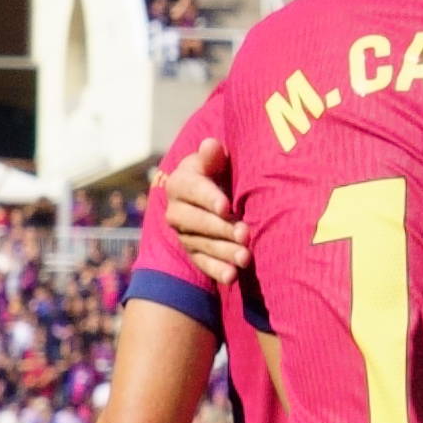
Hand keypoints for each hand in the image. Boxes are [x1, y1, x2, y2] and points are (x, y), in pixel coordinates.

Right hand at [158, 138, 244, 287]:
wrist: (210, 194)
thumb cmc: (217, 171)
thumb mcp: (214, 161)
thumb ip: (212, 156)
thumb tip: (211, 145)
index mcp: (180, 183)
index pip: (193, 190)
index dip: (209, 198)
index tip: (226, 206)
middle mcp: (176, 211)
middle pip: (197, 222)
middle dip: (221, 229)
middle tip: (245, 233)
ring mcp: (184, 235)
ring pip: (202, 245)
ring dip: (224, 252)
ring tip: (246, 258)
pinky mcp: (194, 253)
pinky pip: (203, 264)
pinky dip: (217, 271)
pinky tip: (232, 277)